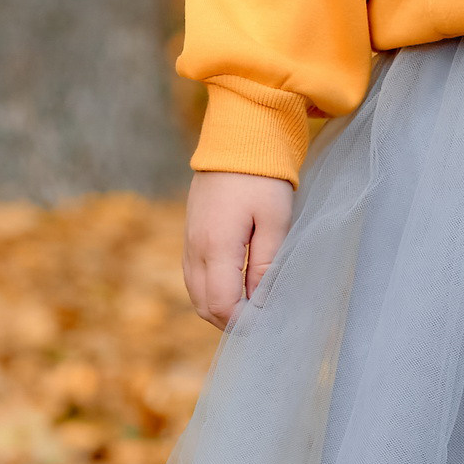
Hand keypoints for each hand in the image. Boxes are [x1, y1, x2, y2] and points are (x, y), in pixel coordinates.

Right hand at [185, 171, 294, 327]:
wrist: (236, 139)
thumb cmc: (263, 178)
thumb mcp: (274, 221)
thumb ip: (266, 264)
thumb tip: (260, 302)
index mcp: (216, 246)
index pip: (223, 304)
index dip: (244, 322)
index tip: (268, 324)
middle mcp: (196, 248)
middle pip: (205, 306)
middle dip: (231, 322)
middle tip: (261, 323)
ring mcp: (189, 242)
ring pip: (196, 294)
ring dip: (220, 309)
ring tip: (251, 310)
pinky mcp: (191, 235)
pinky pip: (195, 277)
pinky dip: (212, 292)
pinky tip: (236, 289)